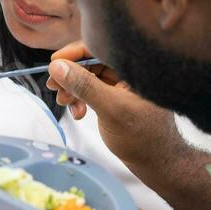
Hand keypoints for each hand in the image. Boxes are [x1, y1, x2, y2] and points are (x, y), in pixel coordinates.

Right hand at [47, 42, 184, 167]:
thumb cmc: (142, 137)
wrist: (157, 163)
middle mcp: (133, 71)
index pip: (103, 46)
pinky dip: (82, 99)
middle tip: (53, 87)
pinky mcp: (119, 97)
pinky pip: (95, 90)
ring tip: (64, 103)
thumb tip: (57, 65)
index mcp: (138, 66)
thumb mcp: (111, 109)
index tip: (54, 63)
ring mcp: (126, 84)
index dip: (75, 52)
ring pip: (91, 76)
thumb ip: (85, 85)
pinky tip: (79, 113)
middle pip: (94, 61)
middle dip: (71, 74)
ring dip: (74, 89)